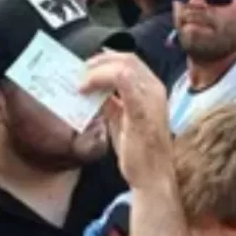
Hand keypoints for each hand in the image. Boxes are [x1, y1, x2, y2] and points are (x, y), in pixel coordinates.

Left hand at [80, 52, 173, 190]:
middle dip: (99, 61)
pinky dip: (99, 79)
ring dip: (97, 69)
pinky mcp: (142, 108)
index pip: (131, 62)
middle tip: (80, 72)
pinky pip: (121, 79)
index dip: (106, 60)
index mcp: (152, 91)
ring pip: (124, 64)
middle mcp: (155, 89)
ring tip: (80, 81)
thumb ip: (111, 104)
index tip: (86, 69)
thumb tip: (95, 92)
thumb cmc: (139, 154)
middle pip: (127, 58)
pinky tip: (85, 90)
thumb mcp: (121, 121)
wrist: (152, 177)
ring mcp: (151, 98)